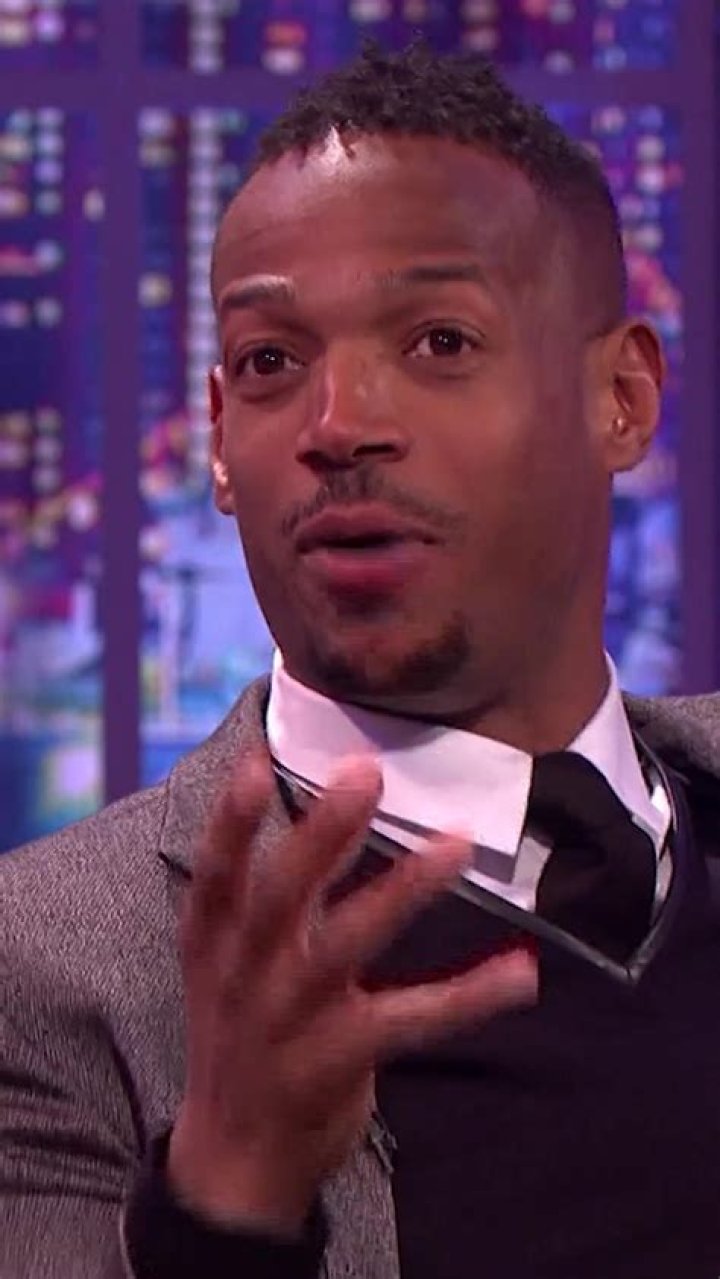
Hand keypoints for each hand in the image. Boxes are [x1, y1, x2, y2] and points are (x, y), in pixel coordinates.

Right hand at [168, 752, 537, 1233]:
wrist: (233, 1166)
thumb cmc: (241, 1040)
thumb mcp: (228, 969)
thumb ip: (266, 899)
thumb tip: (327, 814)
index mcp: (216, 946)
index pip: (216, 876)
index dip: (231, 822)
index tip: (257, 761)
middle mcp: (247, 975)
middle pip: (279, 896)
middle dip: (321, 834)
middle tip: (364, 774)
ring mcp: (291, 1022)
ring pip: (345, 946)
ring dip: (401, 891)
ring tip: (456, 843)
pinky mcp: (338, 1062)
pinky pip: (410, 1020)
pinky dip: (468, 995)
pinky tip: (519, 972)